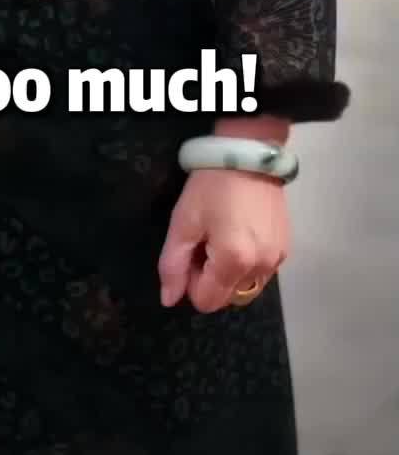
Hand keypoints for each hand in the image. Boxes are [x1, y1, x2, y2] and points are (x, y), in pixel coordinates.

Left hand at [157, 169, 290, 313]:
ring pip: (244, 286)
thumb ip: (173, 264)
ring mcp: (277, 260)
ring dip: (229, 272)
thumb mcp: (183, 221)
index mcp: (234, 262)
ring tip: (223, 236)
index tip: (192, 251)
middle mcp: (261, 268)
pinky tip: (240, 232)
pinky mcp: (285, 249)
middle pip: (227, 297)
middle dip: (211, 278)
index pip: (207, 301)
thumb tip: (169, 299)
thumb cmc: (211, 186)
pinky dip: (246, 262)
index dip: (191, 281)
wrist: (248, 154)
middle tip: (206, 242)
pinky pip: (260, 272)